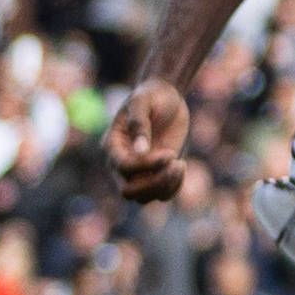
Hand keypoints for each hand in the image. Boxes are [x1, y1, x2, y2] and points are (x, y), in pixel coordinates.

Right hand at [107, 79, 191, 201]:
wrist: (165, 97)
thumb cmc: (151, 96)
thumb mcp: (142, 102)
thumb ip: (139, 123)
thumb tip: (140, 150)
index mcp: (112, 146)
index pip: (123, 167)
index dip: (147, 165)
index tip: (170, 152)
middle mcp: (121, 164)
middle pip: (128, 192)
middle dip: (154, 183)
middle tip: (176, 164)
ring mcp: (137, 172)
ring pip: (143, 198)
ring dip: (165, 186)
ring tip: (180, 164)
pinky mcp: (154, 173)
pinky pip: (160, 195)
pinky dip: (172, 188)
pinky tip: (182, 165)